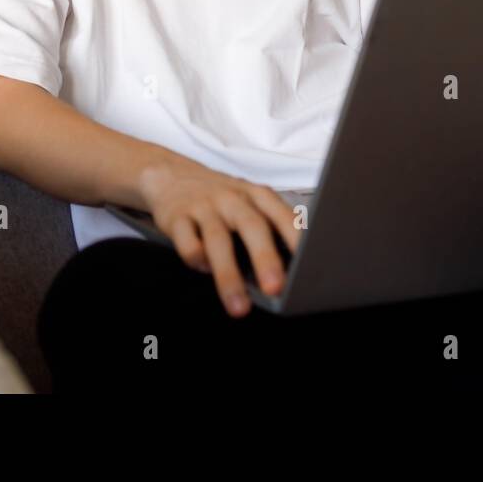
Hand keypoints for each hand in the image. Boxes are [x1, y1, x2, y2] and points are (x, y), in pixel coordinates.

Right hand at [137, 148, 302, 317]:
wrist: (172, 175)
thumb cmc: (223, 200)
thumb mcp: (249, 204)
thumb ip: (268, 230)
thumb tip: (291, 273)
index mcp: (257, 195)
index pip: (282, 216)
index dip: (296, 239)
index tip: (309, 265)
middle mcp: (233, 198)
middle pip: (252, 226)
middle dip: (265, 258)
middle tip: (276, 288)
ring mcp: (204, 205)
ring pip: (217, 240)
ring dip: (229, 275)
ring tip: (238, 306)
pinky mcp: (177, 217)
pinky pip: (187, 240)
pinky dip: (195, 258)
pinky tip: (202, 269)